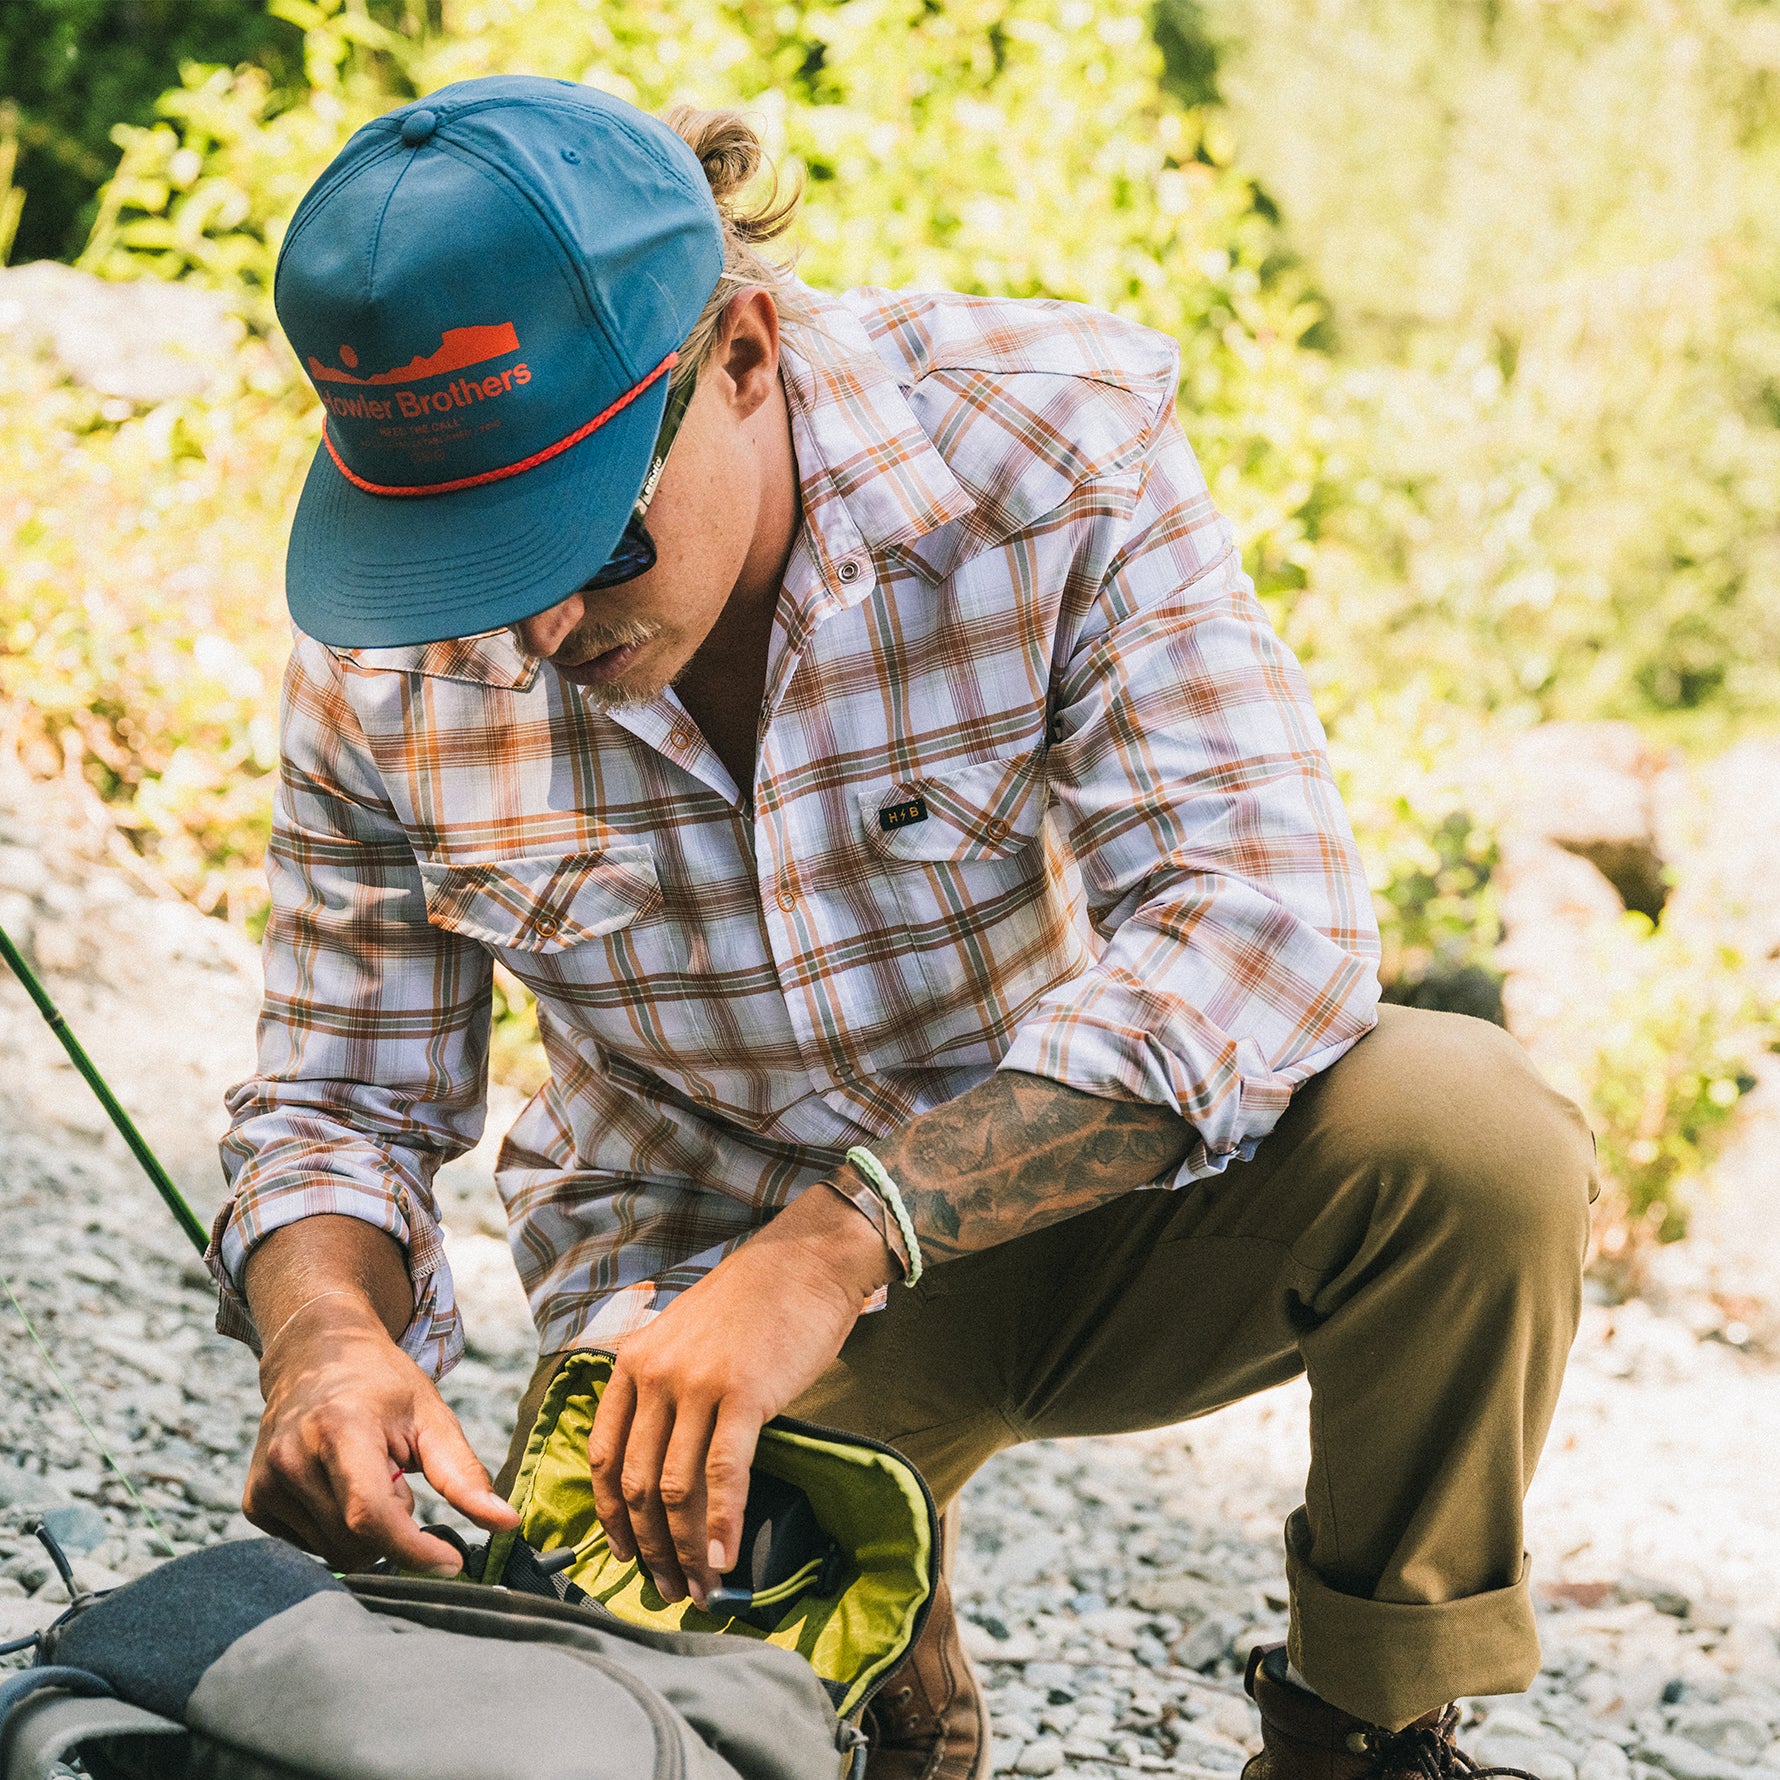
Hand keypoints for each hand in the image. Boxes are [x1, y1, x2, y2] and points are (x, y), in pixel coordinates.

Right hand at [244, 1296, 518, 1572]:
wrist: (317, 1355)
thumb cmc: (382, 1386)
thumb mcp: (432, 1416)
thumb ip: (465, 1475)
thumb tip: (507, 1524)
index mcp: (339, 1429)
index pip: (371, 1514)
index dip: (413, 1550)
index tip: (452, 1562)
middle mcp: (292, 1457)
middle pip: (356, 1541)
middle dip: (394, 1529)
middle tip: (398, 1479)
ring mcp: (266, 1482)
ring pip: (334, 1552)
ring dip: (366, 1532)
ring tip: (367, 1478)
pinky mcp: (254, 1503)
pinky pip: (309, 1547)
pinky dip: (337, 1531)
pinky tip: (338, 1488)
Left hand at [587, 1183, 890, 1609]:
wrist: (807, 1259)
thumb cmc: (754, 1300)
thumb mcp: (685, 1334)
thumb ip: (666, 1387)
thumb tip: (668, 1461)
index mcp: (633, 1362)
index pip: (602, 1456)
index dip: (610, 1517)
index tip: (625, 1555)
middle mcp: (655, 1375)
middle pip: (635, 1484)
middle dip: (649, 1548)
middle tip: (665, 1590)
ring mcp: (698, 1384)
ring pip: (675, 1488)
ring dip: (684, 1550)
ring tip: (698, 1590)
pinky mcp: (744, 1394)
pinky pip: (723, 1473)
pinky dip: (721, 1524)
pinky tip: (723, 1561)